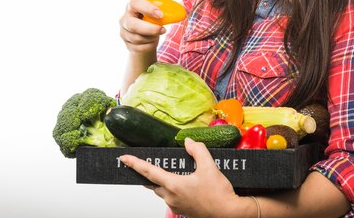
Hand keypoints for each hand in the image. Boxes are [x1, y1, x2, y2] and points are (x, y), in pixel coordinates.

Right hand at [119, 0, 170, 53]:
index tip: (161, 14)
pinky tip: (152, 41)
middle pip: (133, 25)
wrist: (145, 36)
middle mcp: (125, 18)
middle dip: (150, 29)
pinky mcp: (127, 44)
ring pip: (137, 38)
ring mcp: (124, 32)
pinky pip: (138, 48)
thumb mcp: (157, 8)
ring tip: (158, 34)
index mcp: (132, 6)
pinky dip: (149, 45)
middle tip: (164, 29)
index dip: (147, 8)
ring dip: (151, 37)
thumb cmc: (151, 18)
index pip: (135, 3)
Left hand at [119, 139, 242, 217]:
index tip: (124, 158)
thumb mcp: (209, 167)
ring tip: (168, 171)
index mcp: (174, 185)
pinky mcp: (183, 210)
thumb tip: (188, 142)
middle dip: (147, 174)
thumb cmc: (219, 194)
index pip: (149, 172)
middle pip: (152, 183)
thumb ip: (198, 151)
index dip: (135, 164)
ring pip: (162, 191)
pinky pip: (171, 198)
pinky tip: (183, 183)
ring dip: (161, 182)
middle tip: (142, 164)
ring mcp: (176, 205)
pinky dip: (171, 189)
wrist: (229, 214)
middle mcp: (171, 197)